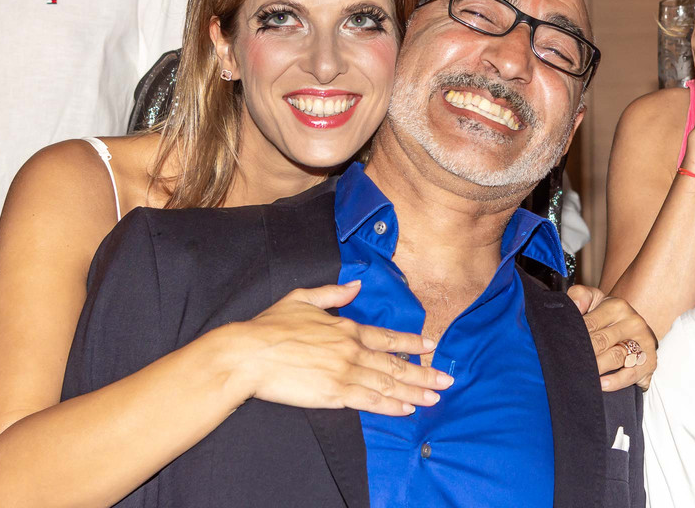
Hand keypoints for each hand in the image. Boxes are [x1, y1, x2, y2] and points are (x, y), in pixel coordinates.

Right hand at [228, 281, 452, 415]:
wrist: (248, 354)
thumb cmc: (270, 326)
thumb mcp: (302, 299)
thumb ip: (333, 294)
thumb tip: (356, 285)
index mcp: (347, 328)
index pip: (388, 337)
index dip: (413, 343)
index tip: (433, 347)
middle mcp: (352, 350)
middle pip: (396, 364)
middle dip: (424, 373)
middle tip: (447, 380)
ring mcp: (345, 373)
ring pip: (388, 384)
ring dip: (415, 391)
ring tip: (435, 398)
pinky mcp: (333, 395)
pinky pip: (370, 401)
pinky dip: (391, 406)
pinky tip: (407, 409)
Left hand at [569, 285, 656, 390]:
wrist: (632, 326)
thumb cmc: (605, 315)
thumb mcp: (593, 299)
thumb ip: (580, 295)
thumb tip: (576, 306)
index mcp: (617, 306)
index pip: (590, 323)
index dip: (574, 336)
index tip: (563, 346)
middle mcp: (633, 322)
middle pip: (601, 341)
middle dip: (583, 354)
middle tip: (568, 362)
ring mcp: (643, 342)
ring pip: (615, 357)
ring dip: (597, 368)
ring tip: (582, 374)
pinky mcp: (649, 361)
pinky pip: (631, 374)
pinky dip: (616, 381)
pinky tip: (601, 384)